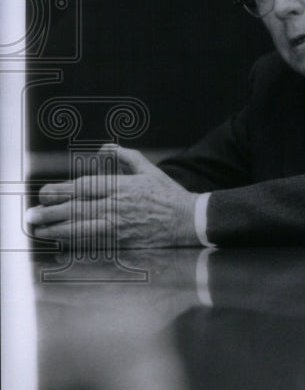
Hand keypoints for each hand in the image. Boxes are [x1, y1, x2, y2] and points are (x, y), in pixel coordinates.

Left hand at [26, 144, 199, 248]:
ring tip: (40, 229)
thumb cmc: (168, 194)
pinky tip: (62, 241)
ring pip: (81, 227)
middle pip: (77, 208)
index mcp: (122, 186)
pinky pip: (93, 242)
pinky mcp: (122, 241)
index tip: (45, 193)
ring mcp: (119, 226)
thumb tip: (107, 147)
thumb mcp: (149, 170)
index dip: (61, 191)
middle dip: (51, 211)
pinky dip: (75, 241)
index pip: (85, 187)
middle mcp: (117, 206)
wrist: (187, 220)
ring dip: (57, 229)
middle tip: (32, 214)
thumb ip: (127, 157)